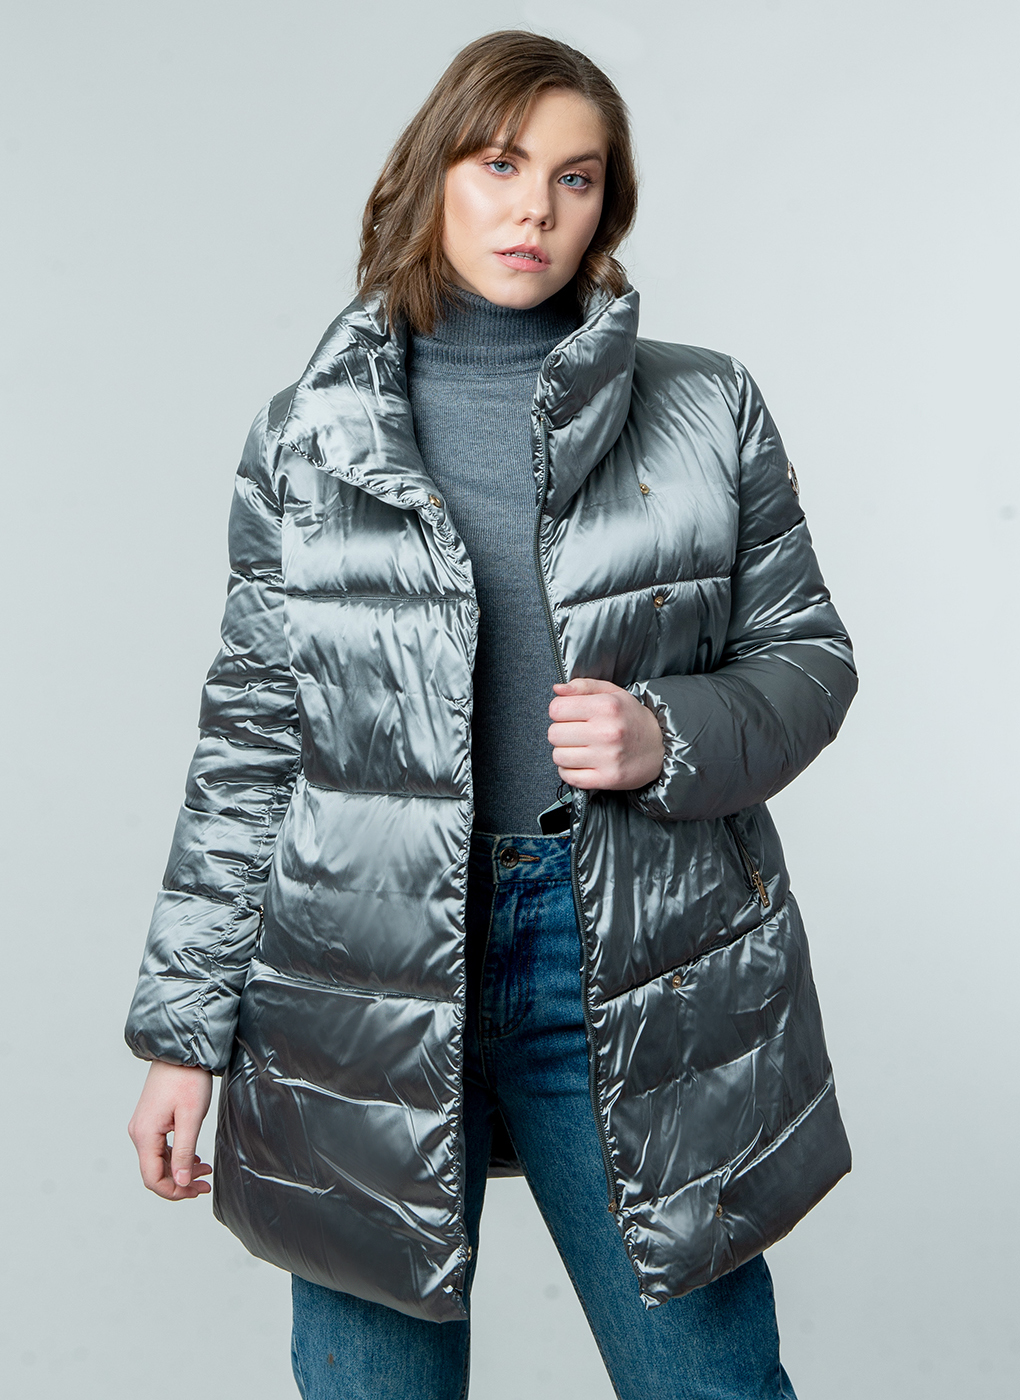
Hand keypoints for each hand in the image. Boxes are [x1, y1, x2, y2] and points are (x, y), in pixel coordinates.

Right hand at [128, 1060, 213, 1200]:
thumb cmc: (188, 1079)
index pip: (153, 1178)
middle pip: (154, 1171)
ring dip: (180, 1169)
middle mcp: (139, 1133)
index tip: (198, 1191)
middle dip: (180, 1181)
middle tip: (205, 1184)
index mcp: (145, 1135)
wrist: (182, 1052)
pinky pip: (160, 1147)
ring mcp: (143, 1126)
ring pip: (158, 1160)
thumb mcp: (191, 1118)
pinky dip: (177, 1156)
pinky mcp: (151, 1120)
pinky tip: (194, 1156)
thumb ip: (184, 1152)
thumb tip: (180, 1182)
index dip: (175, 1191)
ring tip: (205, 1169)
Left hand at [548, 677, 664, 790]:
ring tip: (579, 747)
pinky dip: (569, 770)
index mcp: (606, 706)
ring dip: (564, 752)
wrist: (660, 746)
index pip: (556, 709)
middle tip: (575, 732)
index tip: (569, 714)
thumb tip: (557, 690)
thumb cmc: (632, 718)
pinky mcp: (607, 779)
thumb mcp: (612, 693)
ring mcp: (607, 758)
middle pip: (554, 733)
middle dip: (560, 731)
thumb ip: (583, 686)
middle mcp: (607, 732)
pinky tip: (581, 762)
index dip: (559, 711)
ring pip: (558, 756)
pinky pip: (569, 776)